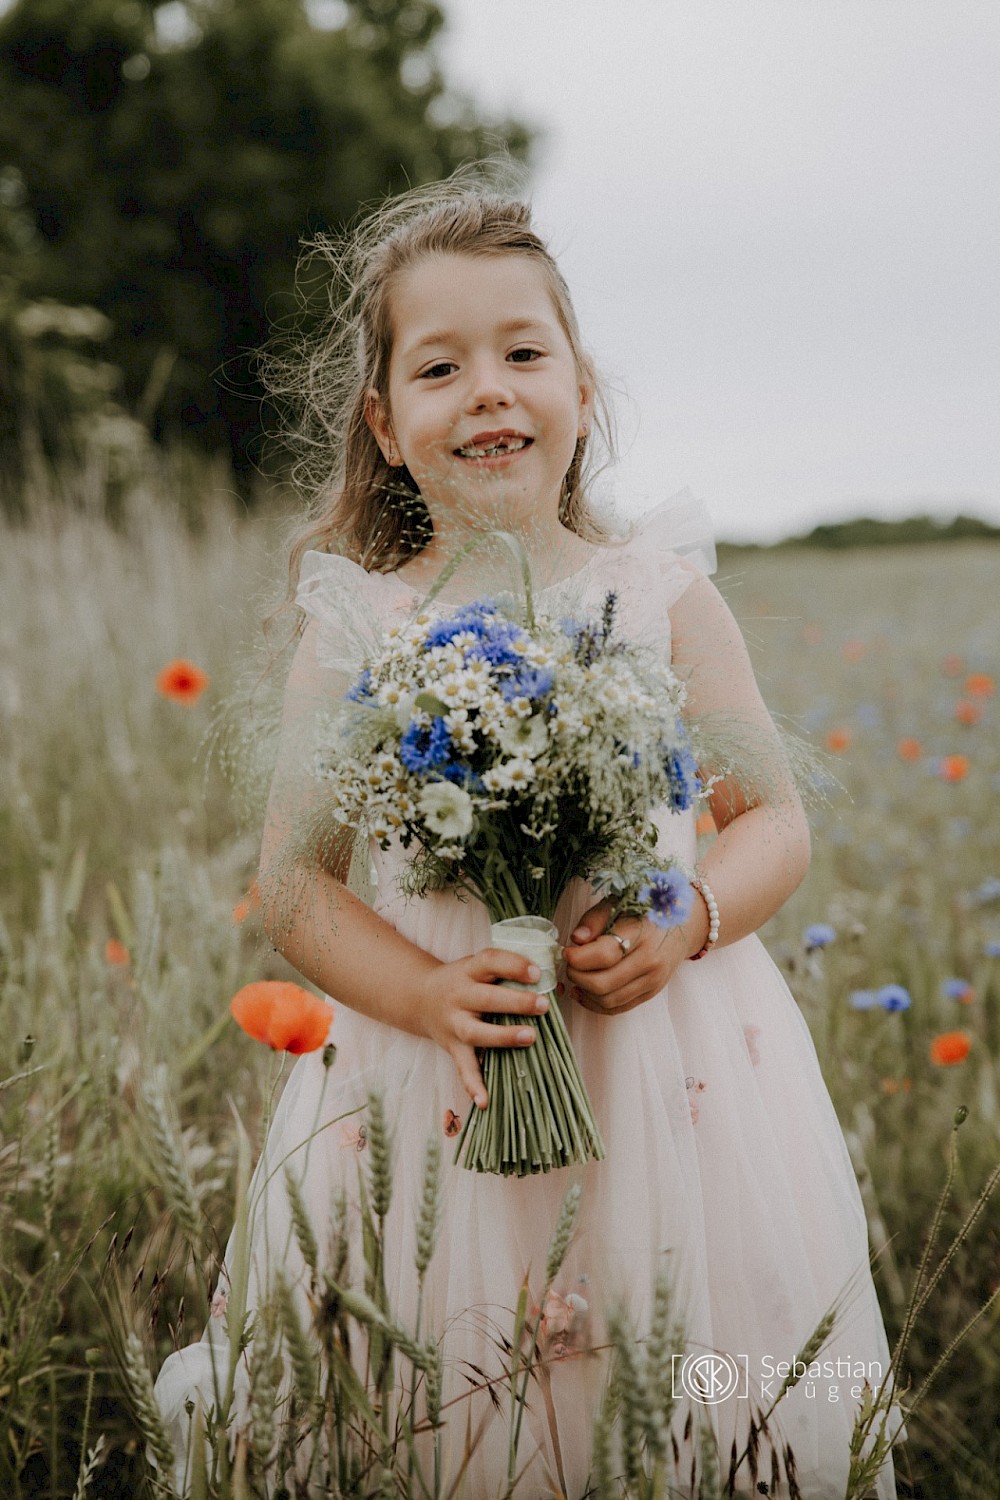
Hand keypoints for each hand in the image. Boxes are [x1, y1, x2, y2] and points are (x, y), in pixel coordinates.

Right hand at [414, 948, 548, 1109]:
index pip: (490, 961)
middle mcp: (459, 996)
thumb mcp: (478, 967)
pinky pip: (463, 1067)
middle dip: (516, 1002)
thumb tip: (555, 983)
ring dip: (503, 1037)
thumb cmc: (464, 981)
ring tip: (530, 1037)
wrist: (419, 998)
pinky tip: (485, 1101)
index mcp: (468, 970)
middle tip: (543, 1005)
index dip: (513, 966)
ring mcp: (454, 1023)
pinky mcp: (452, 1048)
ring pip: (477, 1032)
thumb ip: (508, 972)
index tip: (537, 972)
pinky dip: (473, 1085)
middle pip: (486, 998)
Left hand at [562, 898, 704, 1014]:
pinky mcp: (651, 993)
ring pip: (608, 1000)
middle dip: (576, 976)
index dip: (578, 957)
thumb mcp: (619, 903)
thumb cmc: (645, 910)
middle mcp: (650, 960)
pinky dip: (595, 1005)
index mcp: (641, 933)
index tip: (567, 951)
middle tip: (569, 964)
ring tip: (576, 976)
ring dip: (584, 992)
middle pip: (602, 984)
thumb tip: (575, 940)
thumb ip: (595, 919)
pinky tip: (583, 992)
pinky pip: (618, 1008)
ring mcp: (652, 980)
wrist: (685, 924)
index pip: (604, 954)